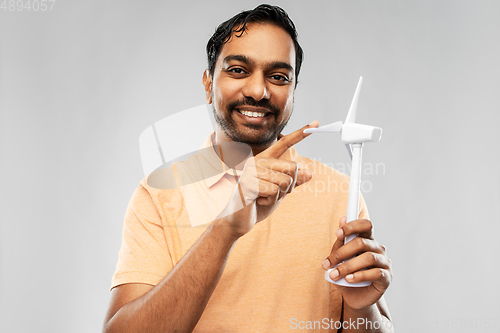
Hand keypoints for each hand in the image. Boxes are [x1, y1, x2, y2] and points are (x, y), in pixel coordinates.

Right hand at [218, 121, 318, 237]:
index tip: (316, 122)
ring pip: (285, 181)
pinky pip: (273, 191)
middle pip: (292, 167)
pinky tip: (258, 200)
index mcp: (265, 159)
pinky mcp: (248, 183)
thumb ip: (293, 181)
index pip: (284, 143)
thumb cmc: (258, 202)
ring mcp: (251, 171)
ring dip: (279, 195)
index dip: (300, 133)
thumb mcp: (279, 190)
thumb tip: (310, 173)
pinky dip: (270, 200)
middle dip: (290, 185)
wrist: (238, 219)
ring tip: (264, 197)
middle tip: (274, 192)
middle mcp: (257, 160)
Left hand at [322, 216, 391, 309]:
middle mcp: (378, 249)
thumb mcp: (339, 258)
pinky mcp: (387, 277)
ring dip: (347, 266)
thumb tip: (342, 219)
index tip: (337, 233)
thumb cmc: (346, 274)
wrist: (354, 297)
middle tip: (327, 264)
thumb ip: (340, 242)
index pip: (365, 225)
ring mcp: (384, 262)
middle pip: (362, 242)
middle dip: (341, 253)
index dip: (352, 226)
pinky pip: (375, 273)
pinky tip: (348, 280)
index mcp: (367, 240)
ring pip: (368, 258)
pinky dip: (359, 276)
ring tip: (334, 274)